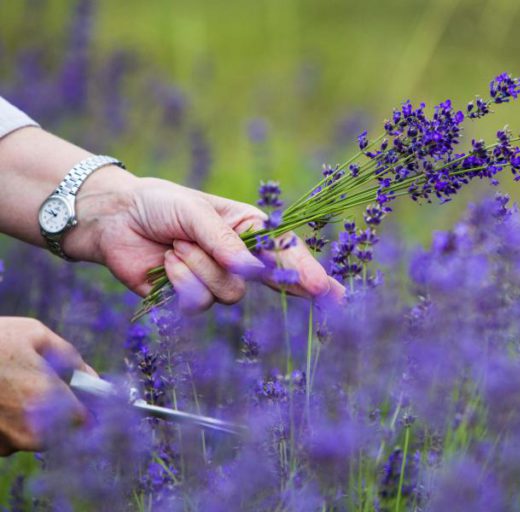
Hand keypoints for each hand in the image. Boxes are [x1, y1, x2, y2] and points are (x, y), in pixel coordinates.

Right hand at [0, 317, 94, 454]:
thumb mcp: (35, 335)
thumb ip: (71, 358)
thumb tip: (92, 377)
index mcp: (47, 399)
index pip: (85, 420)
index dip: (88, 408)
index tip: (85, 398)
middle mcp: (28, 428)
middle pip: (61, 434)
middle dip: (61, 414)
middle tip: (46, 389)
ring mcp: (4, 441)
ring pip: (33, 438)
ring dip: (34, 421)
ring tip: (16, 389)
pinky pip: (9, 440)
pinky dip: (9, 425)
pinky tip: (1, 401)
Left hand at [64, 169, 343, 311]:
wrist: (116, 220)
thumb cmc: (162, 204)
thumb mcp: (196, 211)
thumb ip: (224, 240)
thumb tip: (250, 270)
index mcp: (252, 232)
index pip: (289, 256)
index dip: (311, 275)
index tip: (329, 293)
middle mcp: (241, 260)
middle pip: (264, 280)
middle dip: (258, 272)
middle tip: (272, 273)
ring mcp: (218, 281)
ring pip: (228, 293)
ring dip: (198, 266)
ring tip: (177, 244)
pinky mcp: (192, 300)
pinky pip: (199, 302)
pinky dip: (180, 280)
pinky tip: (166, 262)